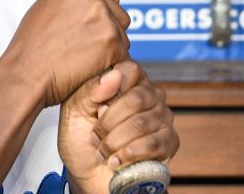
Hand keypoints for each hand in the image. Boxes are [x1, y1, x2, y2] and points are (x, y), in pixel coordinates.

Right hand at [0, 0, 131, 107]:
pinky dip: (111, 62)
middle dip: (109, 28)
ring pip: (123, 33)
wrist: (27, 72)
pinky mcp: (111, 39)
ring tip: (83, 55)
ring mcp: (101, 13)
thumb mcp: (47, 5)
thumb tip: (94, 1)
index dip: (106, 6)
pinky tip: (88, 65)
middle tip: (85, 43)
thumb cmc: (32, 45)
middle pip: (119, 11)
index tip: (95, 19)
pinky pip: (123, 53)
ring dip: (111, 46)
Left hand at [59, 60, 178, 193]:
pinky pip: (153, 144)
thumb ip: (91, 90)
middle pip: (136, 98)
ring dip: (115, 142)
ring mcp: (162, 117)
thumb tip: (114, 74)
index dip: (110, 91)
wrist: (89, 174)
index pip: (130, 70)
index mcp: (125, 81)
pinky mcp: (169, 142)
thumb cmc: (80, 140)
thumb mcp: (74, 110)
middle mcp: (148, 95)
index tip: (95, 109)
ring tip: (103, 152)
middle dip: (108, 123)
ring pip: (142, 124)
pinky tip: (116, 161)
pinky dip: (129, 154)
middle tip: (95, 136)